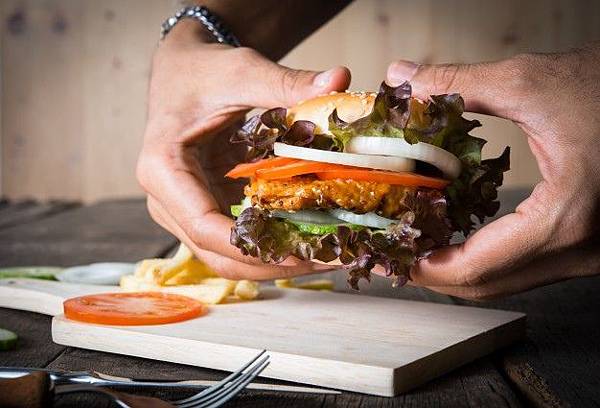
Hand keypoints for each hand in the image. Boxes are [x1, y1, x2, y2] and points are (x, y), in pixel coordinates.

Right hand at [137, 24, 350, 279]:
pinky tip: (307, 239)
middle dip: (271, 264)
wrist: (182, 70)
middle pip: (216, 252)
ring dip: (273, 261)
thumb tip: (340, 80)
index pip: (204, 225)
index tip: (298, 253)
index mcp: (163, 169)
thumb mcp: (242, 71)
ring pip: (225, 255)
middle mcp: (166, 199)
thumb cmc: (202, 71)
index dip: (251, 248)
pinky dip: (269, 244)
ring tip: (324, 257)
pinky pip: (234, 239)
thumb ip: (287, 82)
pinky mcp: (204, 207)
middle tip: (326, 260)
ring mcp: (183, 209)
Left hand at [387, 43, 599, 298]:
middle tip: (395, 255)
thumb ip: (459, 84)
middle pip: (488, 285)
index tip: (391, 257)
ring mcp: (590, 253)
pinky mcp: (589, 244)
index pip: (477, 267)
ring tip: (417, 246)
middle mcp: (582, 249)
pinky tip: (459, 236)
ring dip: (458, 269)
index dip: (425, 268)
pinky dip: (486, 258)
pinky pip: (526, 266)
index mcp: (566, 217)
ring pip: (508, 281)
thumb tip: (403, 78)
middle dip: (434, 274)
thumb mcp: (531, 82)